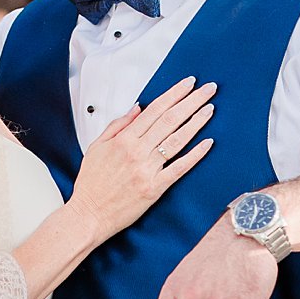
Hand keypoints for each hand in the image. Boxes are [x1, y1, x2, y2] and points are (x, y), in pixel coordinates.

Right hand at [68, 77, 216, 240]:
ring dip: (197, 122)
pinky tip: (208, 143)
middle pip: (170, 119)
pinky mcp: (155, 188)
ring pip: (177, 140)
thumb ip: (117, 126)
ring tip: (210, 109)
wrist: (88, 215)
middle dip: (192, 101)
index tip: (188, 84)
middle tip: (209, 89)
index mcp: (123, 140)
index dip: (174, 94)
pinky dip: (195, 155)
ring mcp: (147, 169)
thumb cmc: (91, 184)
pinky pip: (179, 168)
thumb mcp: (96, 147)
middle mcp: (137, 151)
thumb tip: (137, 108)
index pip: (154, 109)